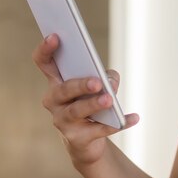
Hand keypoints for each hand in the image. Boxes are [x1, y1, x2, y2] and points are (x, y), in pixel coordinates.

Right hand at [32, 34, 138, 168]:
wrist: (88, 140)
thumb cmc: (92, 103)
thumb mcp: (100, 85)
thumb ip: (107, 77)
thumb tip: (110, 83)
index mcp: (57, 82)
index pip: (44, 62)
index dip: (46, 49)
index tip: (55, 36)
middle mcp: (54, 101)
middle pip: (64, 89)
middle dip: (80, 84)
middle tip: (97, 82)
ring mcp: (62, 121)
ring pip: (77, 111)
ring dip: (94, 104)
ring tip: (109, 100)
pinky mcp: (77, 138)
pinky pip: (99, 130)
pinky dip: (118, 123)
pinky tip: (134, 118)